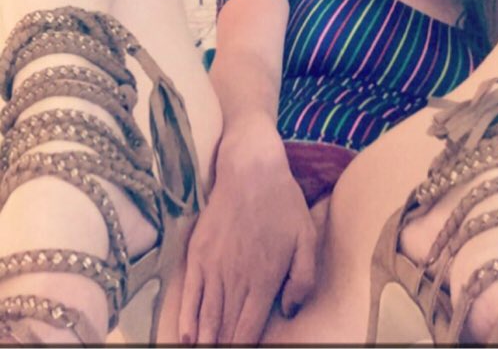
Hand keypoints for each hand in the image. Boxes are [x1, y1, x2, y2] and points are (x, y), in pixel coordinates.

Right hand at [179, 125, 316, 344]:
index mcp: (264, 278)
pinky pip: (190, 295)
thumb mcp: (307, 237)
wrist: (250, 168)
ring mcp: (213, 266)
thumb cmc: (283, 202)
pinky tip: (188, 338)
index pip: (249, 329)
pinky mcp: (198, 254)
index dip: (244, 348)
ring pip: (207, 316)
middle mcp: (236, 278)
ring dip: (205, 339)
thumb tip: (288, 311)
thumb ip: (303, 280)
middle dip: (223, 345)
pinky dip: (188, 320)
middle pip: (225, 328)